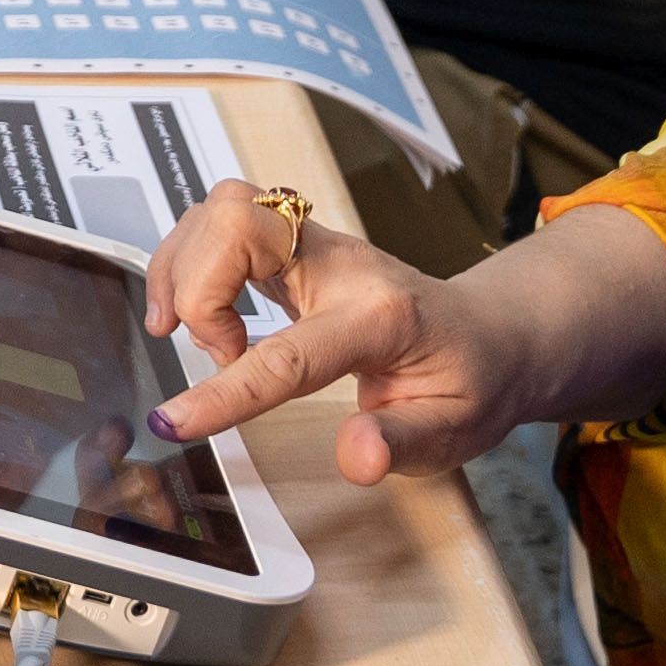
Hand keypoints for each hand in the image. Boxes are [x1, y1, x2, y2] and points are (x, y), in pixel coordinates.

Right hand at [139, 184, 529, 482]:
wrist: (489, 334)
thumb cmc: (470, 381)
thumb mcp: (451, 433)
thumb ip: (400, 443)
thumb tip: (357, 458)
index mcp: (380, 317)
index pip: (288, 353)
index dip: (226, 391)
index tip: (175, 422)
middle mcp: (343, 264)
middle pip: (239, 223)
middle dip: (197, 288)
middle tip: (213, 353)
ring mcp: (317, 244)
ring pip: (225, 208)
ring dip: (187, 269)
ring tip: (202, 336)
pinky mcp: (296, 242)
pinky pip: (225, 220)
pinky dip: (194, 259)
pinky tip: (199, 309)